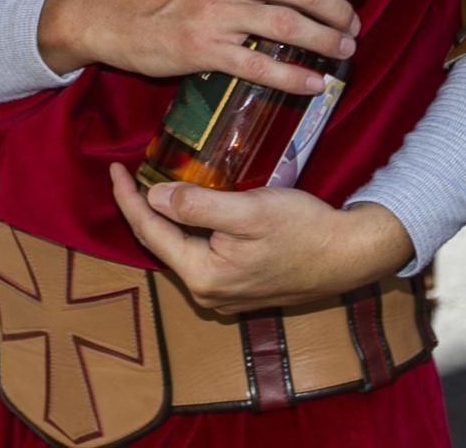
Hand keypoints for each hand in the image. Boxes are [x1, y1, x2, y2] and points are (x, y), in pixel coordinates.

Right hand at [37, 0, 364, 95]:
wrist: (107, 11)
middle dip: (338, 11)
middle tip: (353, 27)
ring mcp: (216, 14)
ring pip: (288, 27)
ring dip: (325, 42)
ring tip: (344, 53)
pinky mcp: (202, 51)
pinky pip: (259, 67)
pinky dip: (294, 78)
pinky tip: (314, 85)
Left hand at [107, 164, 412, 314]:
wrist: (350, 255)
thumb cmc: (303, 229)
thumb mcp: (249, 210)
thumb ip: (197, 205)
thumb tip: (153, 196)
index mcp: (203, 276)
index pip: (150, 232)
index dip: (129, 199)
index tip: (114, 169)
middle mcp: (208, 294)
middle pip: (163, 244)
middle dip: (145, 209)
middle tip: (131, 174)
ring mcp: (224, 296)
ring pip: (183, 250)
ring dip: (168, 220)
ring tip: (155, 187)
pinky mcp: (241, 289)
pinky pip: (203, 256)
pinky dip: (191, 231)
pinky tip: (192, 210)